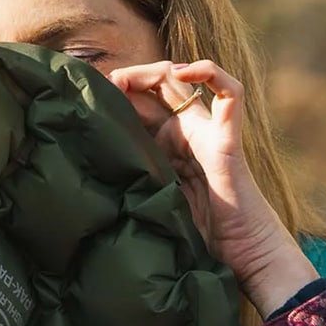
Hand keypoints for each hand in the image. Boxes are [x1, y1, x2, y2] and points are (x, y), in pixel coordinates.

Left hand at [106, 59, 315, 316]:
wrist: (240, 255)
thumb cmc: (197, 238)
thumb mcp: (148, 206)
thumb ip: (128, 188)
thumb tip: (85, 180)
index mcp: (166, 148)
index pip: (140, 105)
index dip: (116, 94)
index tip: (88, 99)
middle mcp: (187, 133)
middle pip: (158, 85)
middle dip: (129, 78)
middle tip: (101, 84)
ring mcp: (208, 132)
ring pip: (186, 80)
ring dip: (155, 70)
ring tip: (127, 79)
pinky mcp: (228, 139)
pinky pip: (230, 94)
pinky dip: (211, 74)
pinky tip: (187, 71)